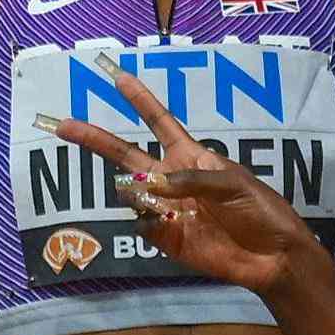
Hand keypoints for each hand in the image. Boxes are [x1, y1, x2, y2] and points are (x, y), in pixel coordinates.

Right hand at [39, 67, 325, 296]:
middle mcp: (172, 179)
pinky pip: (142, 226)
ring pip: (131, 192)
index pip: (159, 122)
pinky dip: (150, 223)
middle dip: (95, 139)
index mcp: (190, 156)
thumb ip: (193, 179)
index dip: (140, 100)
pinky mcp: (165, 239)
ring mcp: (166, 210)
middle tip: (62, 124)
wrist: (272, 258)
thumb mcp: (234, 183)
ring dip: (139, 192)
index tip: (117, 76)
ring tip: (174, 206)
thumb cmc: (260, 210)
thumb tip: (152, 186)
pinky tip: (176, 227)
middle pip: (125, 154)